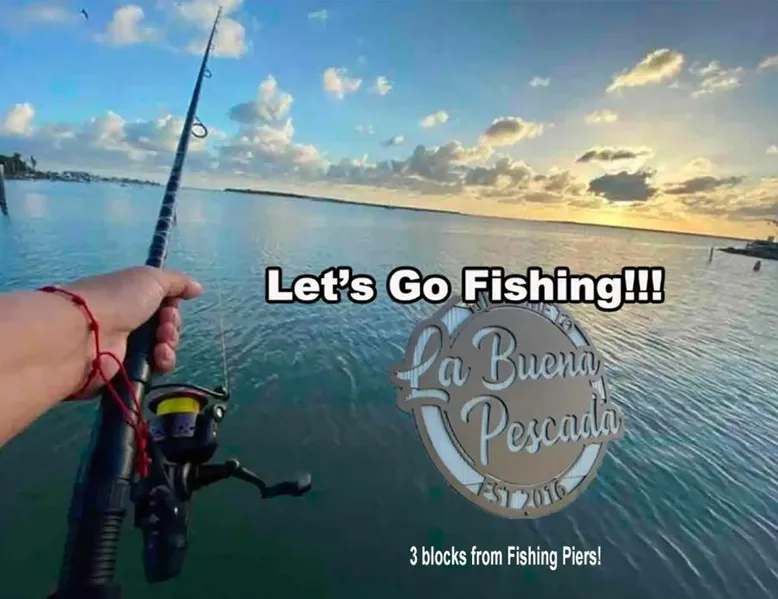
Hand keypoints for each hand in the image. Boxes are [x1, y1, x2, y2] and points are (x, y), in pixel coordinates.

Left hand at [65, 267, 202, 398]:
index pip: (162, 303)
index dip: (172, 306)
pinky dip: (163, 362)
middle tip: (164, 326)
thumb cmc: (118, 298)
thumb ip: (177, 282)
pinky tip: (159, 358)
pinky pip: (154, 367)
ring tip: (161, 344)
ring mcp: (126, 345)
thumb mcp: (151, 278)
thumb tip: (198, 288)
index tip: (170, 306)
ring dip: (170, 344)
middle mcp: (127, 319)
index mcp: (130, 296)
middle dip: (172, 326)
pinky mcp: (125, 368)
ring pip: (163, 347)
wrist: (85, 333)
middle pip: (165, 326)